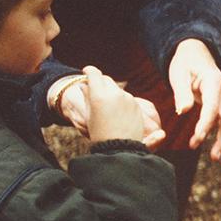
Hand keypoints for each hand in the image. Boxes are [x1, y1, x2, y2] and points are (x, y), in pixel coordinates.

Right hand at [50, 73, 165, 147]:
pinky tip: (115, 112)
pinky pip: (126, 98)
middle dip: (100, 81)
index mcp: (99, 96)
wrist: (119, 149)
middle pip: (106, 79)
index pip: (94, 74)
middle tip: (93, 86)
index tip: (86, 71)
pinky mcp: (136, 104)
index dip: (89, 71)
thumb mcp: (88, 116)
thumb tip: (84, 85)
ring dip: (110, 92)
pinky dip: (119, 100)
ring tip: (104, 105)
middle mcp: (115, 94)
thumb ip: (87, 97)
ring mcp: (128, 98)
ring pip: (117, 89)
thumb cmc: (99, 134)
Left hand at [168, 39, 220, 159]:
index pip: (212, 106)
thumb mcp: (178, 74)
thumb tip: (183, 112)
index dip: (205, 124)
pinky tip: (214, 152)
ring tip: (218, 158)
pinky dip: (219, 136)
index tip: (196, 140)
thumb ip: (182, 93)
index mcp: (214, 80)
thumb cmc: (184, 63)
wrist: (195, 53)